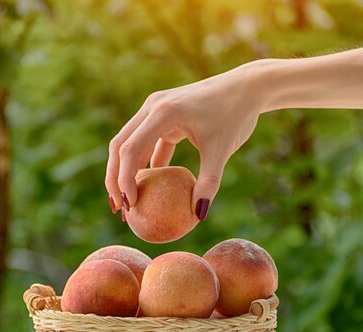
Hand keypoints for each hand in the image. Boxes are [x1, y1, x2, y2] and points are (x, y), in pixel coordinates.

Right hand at [105, 61, 266, 219]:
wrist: (247, 87)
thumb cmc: (236, 115)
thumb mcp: (223, 150)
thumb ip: (209, 182)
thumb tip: (198, 215)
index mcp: (162, 112)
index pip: (130, 150)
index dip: (124, 179)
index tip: (130, 205)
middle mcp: (152, 107)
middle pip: (120, 146)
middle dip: (115, 179)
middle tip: (119, 209)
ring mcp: (155, 109)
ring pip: (130, 143)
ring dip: (127, 172)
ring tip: (129, 202)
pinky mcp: (163, 115)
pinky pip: (148, 142)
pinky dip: (146, 164)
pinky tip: (149, 188)